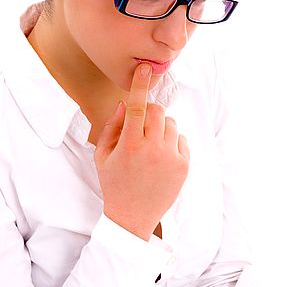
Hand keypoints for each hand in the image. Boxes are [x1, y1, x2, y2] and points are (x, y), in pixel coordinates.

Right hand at [94, 63, 189, 239]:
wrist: (133, 217)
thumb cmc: (114, 184)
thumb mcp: (102, 156)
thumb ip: (112, 126)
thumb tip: (127, 104)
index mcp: (130, 145)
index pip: (138, 107)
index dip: (141, 85)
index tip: (145, 69)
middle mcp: (153, 149)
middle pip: (157, 111)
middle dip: (149, 113)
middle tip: (141, 127)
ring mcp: (171, 158)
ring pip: (170, 124)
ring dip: (160, 128)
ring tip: (150, 148)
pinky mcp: (184, 166)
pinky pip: (181, 139)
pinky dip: (171, 143)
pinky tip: (160, 159)